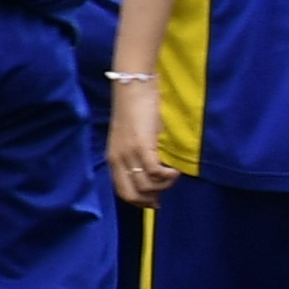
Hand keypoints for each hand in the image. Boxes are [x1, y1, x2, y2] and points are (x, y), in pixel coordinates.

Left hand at [105, 67, 172, 207]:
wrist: (133, 86)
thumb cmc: (137, 108)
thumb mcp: (132, 136)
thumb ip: (138, 154)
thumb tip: (155, 172)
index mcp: (114, 158)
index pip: (123, 192)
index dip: (140, 202)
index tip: (156, 202)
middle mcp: (118, 159)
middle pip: (132, 195)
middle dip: (152, 198)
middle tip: (167, 189)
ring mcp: (129, 153)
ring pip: (146, 187)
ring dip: (164, 185)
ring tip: (173, 174)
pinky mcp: (141, 146)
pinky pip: (154, 172)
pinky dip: (167, 176)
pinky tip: (174, 169)